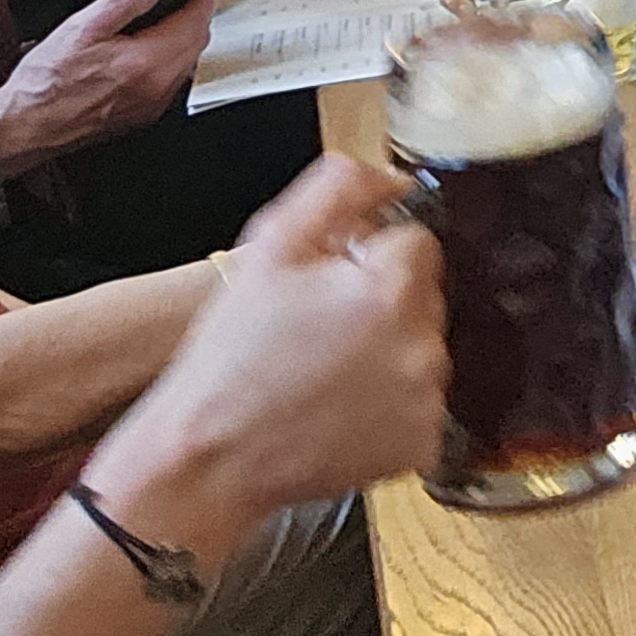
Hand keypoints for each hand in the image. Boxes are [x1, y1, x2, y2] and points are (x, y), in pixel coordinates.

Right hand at [0, 0, 215, 169]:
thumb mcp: (82, 27)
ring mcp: (151, 106)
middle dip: (197, 16)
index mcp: (145, 63)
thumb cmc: (46, 82)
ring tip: (168, 17)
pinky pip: (171, 82)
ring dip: (185, 39)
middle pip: (197, 44)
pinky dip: (170, 61)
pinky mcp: (142, 116)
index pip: (195, 23)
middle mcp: (156, 88)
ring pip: (186, 64)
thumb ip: (124, 0)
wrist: (27, 126)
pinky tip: (149, 50)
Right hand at [97, 153, 447, 539]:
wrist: (211, 457)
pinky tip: (339, 406)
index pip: (415, 242)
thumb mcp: (272, 245)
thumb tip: (394, 178)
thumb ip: (340, 189)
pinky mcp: (419, 445)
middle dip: (382, 300)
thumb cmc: (233, 355)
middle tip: (320, 326)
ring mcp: (424, 402)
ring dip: (387, 350)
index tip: (333, 282)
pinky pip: (418, 404)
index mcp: (392, 289)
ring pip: (420, 349)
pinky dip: (388, 403)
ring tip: (324, 369)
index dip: (369, 256)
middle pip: (422, 296)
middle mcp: (421, 346)